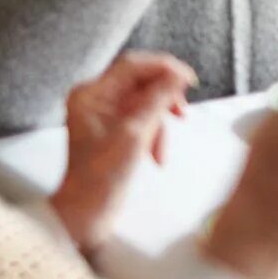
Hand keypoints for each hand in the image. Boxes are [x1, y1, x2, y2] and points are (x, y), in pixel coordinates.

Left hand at [50, 51, 195, 250]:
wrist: (87, 213)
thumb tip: (179, 74)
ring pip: (147, 102)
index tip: (189, 79)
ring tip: (162, 150)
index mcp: (91, 94)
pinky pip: (143, 119)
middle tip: (182, 114)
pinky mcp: (115, 129)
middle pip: (142, 83)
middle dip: (163, 101)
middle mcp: (96, 98)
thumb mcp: (135, 133)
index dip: (163, 67)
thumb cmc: (103, 175)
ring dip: (160, 123)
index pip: (132, 65)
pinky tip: (156, 156)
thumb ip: (157, 99)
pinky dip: (154, 134)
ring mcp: (105, 114)